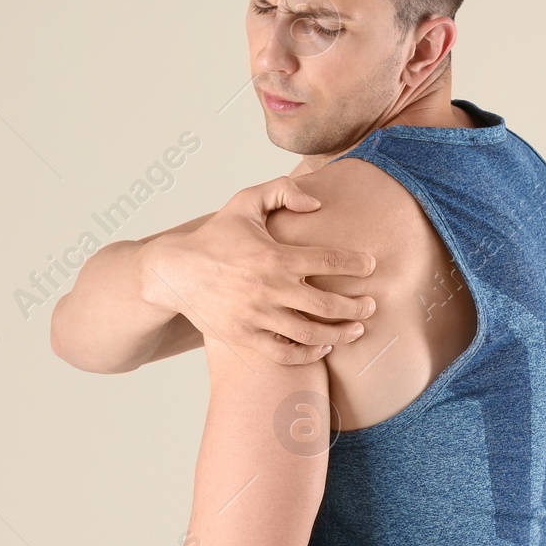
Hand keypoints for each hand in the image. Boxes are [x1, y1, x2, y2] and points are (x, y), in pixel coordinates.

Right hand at [141, 176, 375, 363]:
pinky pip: (285, 353)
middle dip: (357, 307)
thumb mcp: (244, 202)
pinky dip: (308, 354)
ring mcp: (257, 316)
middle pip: (327, 304)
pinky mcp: (245, 337)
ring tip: (357, 330)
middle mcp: (269, 289)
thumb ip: (282, 190)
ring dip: (340, 334)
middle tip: (371, 305)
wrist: (173, 272)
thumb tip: (317, 204)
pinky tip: (322, 347)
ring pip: (311, 334)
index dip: (356, 264)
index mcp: (274, 256)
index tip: (370, 266)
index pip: (328, 261)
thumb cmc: (214, 236)